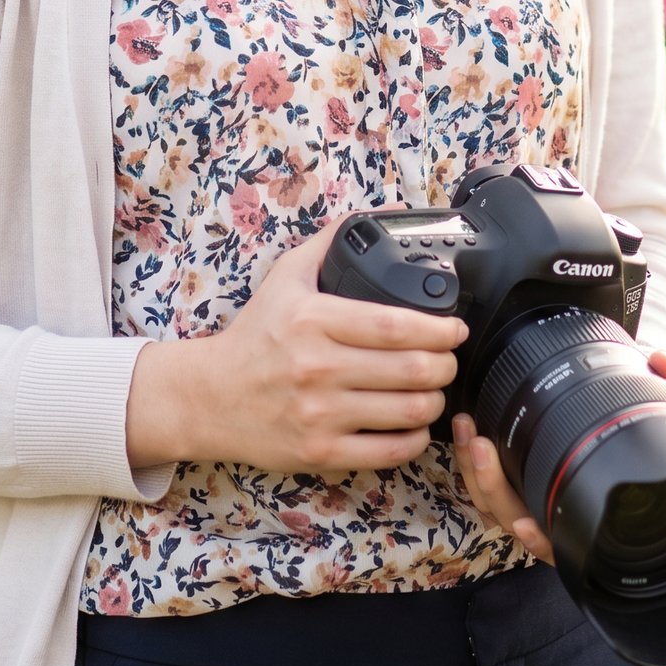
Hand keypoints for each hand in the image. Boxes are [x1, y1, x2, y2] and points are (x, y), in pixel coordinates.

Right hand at [183, 206, 466, 481]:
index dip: (440, 329)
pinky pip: (388, 453)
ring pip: (407, 412)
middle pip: (412, 370)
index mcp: (315, 320)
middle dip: (445, 364)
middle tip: (449, 358)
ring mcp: (319, 414)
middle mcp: (318, 368)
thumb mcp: (286, 276)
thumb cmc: (254, 335)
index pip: (396, 326)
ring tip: (435, 389)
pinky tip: (414, 425)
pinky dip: (414, 439)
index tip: (455, 328)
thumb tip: (383, 212)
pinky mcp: (320, 452)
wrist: (209, 395)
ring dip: (435, 401)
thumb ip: (332, 242)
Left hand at [450, 346, 665, 566]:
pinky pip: (488, 488)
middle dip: (492, 487)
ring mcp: (536, 497)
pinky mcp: (517, 478)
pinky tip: (468, 442)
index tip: (526, 523)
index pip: (569, 543)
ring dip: (475, 471)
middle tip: (482, 445)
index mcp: (596, 509)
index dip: (545, 542)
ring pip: (494, 503)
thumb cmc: (648, 426)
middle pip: (516, 520)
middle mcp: (563, 512)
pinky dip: (472, 469)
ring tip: (469, 432)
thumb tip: (663, 361)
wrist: (634, 417)